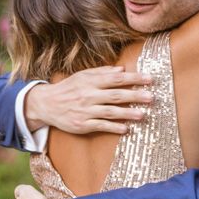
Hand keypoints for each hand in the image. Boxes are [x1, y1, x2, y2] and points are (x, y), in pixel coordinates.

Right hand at [25, 66, 152, 133]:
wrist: (46, 104)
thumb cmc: (68, 88)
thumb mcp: (83, 76)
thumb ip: (102, 72)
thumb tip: (122, 70)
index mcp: (90, 82)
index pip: (116, 79)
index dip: (133, 78)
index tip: (149, 79)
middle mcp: (89, 95)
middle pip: (116, 95)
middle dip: (135, 96)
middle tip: (151, 97)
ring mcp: (85, 111)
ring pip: (110, 112)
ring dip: (128, 113)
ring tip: (143, 114)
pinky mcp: (82, 124)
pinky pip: (101, 126)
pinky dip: (114, 127)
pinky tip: (126, 129)